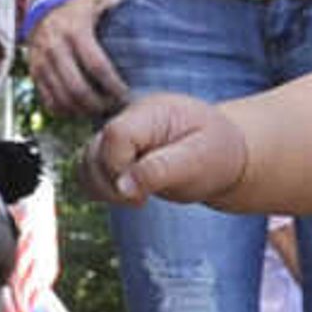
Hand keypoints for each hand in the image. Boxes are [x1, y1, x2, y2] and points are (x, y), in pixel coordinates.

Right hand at [22, 0, 127, 120]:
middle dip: (98, 104)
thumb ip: (118, 2)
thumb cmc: (78, 9)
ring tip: (99, 112)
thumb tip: (144, 8)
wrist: (41, 10)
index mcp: (75, 30)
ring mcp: (41, 62)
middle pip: (78, 88)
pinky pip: (48, 102)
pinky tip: (81, 111)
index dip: (114, 85)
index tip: (127, 95)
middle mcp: (55, 47)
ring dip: (83, 111)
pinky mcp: (34, 73)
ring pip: (62, 99)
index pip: (97, 66)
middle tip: (113, 108)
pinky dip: (65, 112)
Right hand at [91, 95, 245, 206]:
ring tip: (137, 199)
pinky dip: (100, 190)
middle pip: (94, 150)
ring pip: (86, 163)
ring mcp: (121, 137)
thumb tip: (123, 186)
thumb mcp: (198, 160)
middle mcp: (130, 120)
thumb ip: (160, 170)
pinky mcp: (118, 155)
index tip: (142, 193)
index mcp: (152, 112)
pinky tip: (128, 197)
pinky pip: (90, 173)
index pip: (115, 134)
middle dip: (111, 183)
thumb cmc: (218, 153)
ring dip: (103, 189)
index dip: (119, 167)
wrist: (226, 153)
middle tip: (143, 199)